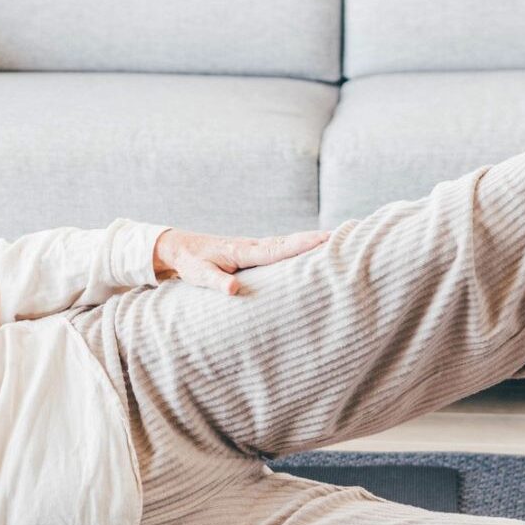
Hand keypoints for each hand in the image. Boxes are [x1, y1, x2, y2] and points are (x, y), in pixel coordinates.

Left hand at [152, 227, 332, 295]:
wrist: (179, 248)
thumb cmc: (190, 263)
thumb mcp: (199, 275)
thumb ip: (216, 282)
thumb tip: (234, 289)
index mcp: (244, 251)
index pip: (279, 248)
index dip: (303, 245)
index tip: (326, 239)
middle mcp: (253, 246)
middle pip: (290, 242)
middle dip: (316, 239)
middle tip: (344, 235)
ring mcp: (255, 247)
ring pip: (287, 244)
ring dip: (310, 241)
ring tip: (336, 240)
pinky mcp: (254, 252)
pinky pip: (281, 249)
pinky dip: (298, 247)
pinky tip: (310, 250)